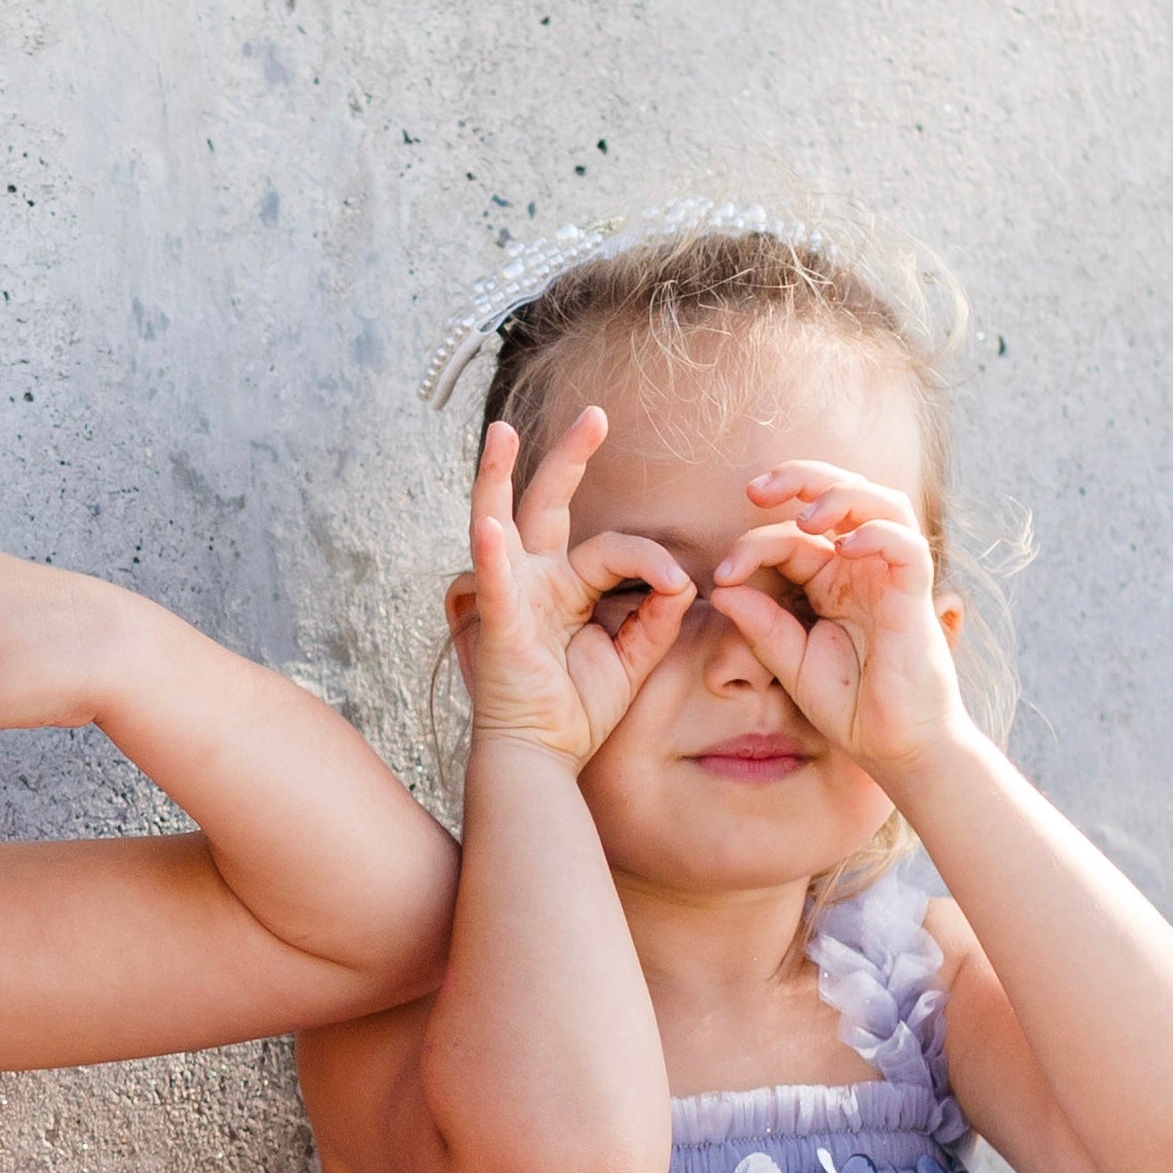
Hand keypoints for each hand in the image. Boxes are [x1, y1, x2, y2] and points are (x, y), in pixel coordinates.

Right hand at [454, 411, 691, 761]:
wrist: (544, 757)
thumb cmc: (578, 710)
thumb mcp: (634, 655)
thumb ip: (658, 613)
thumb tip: (684, 579)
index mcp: (565, 588)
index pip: (612, 547)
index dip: (652, 559)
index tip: (680, 583)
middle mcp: (533, 582)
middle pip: (547, 506)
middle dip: (568, 458)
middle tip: (596, 415)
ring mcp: (511, 598)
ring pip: (501, 523)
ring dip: (498, 477)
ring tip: (501, 432)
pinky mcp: (500, 626)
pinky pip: (495, 584)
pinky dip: (491, 556)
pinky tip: (489, 527)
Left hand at [708, 462, 966, 776]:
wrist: (891, 743)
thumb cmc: (847, 702)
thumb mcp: (790, 660)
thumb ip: (760, 623)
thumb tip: (720, 588)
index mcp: (829, 578)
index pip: (791, 538)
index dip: (754, 544)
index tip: (721, 574)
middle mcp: (861, 567)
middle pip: (842, 495)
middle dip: (801, 478)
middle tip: (756, 488)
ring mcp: (891, 576)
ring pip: (881, 504)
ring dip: (842, 496)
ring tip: (807, 516)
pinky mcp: (915, 595)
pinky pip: (906, 547)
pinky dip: (878, 534)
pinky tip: (844, 545)